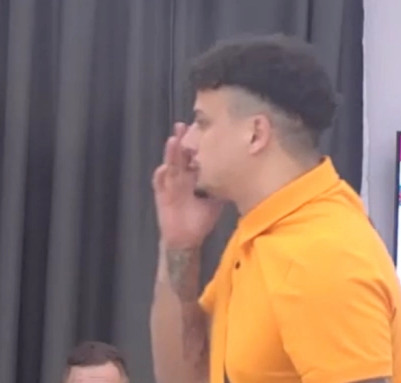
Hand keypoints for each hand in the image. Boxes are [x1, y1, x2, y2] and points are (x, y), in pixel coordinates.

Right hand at [152, 122, 223, 248]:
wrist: (186, 239)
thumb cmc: (200, 219)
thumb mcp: (217, 200)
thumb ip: (224, 186)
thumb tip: (241, 174)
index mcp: (193, 176)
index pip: (193, 156)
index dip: (196, 143)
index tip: (201, 129)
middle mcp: (181, 178)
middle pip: (180, 156)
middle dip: (180, 141)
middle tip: (183, 126)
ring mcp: (170, 186)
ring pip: (170, 166)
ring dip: (170, 153)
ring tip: (173, 140)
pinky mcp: (161, 197)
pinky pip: (159, 185)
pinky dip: (160, 176)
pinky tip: (162, 169)